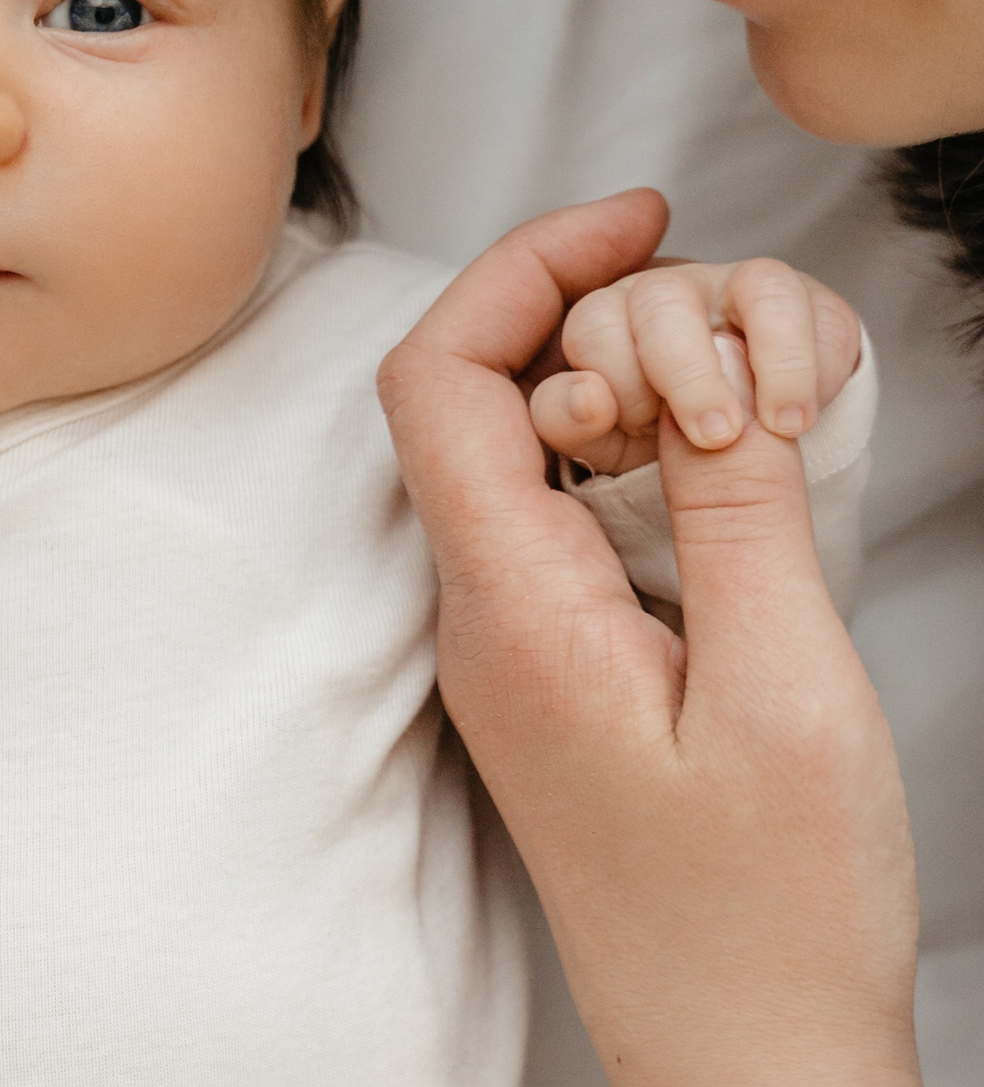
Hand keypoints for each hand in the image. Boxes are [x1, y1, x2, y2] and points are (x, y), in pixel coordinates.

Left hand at [380, 190, 918, 1085]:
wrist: (745, 1049)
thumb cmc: (766, 908)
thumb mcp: (782, 687)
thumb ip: (739, 510)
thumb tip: (708, 359)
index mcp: (511, 609)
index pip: (443, 377)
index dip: (525, 268)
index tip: (638, 221)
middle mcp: (486, 611)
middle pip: (483, 390)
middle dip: (605, 320)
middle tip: (741, 344)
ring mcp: (516, 636)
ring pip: (532, 444)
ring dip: (637, 387)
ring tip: (761, 404)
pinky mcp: (562, 658)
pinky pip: (572, 511)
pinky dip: (649, 455)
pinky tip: (737, 466)